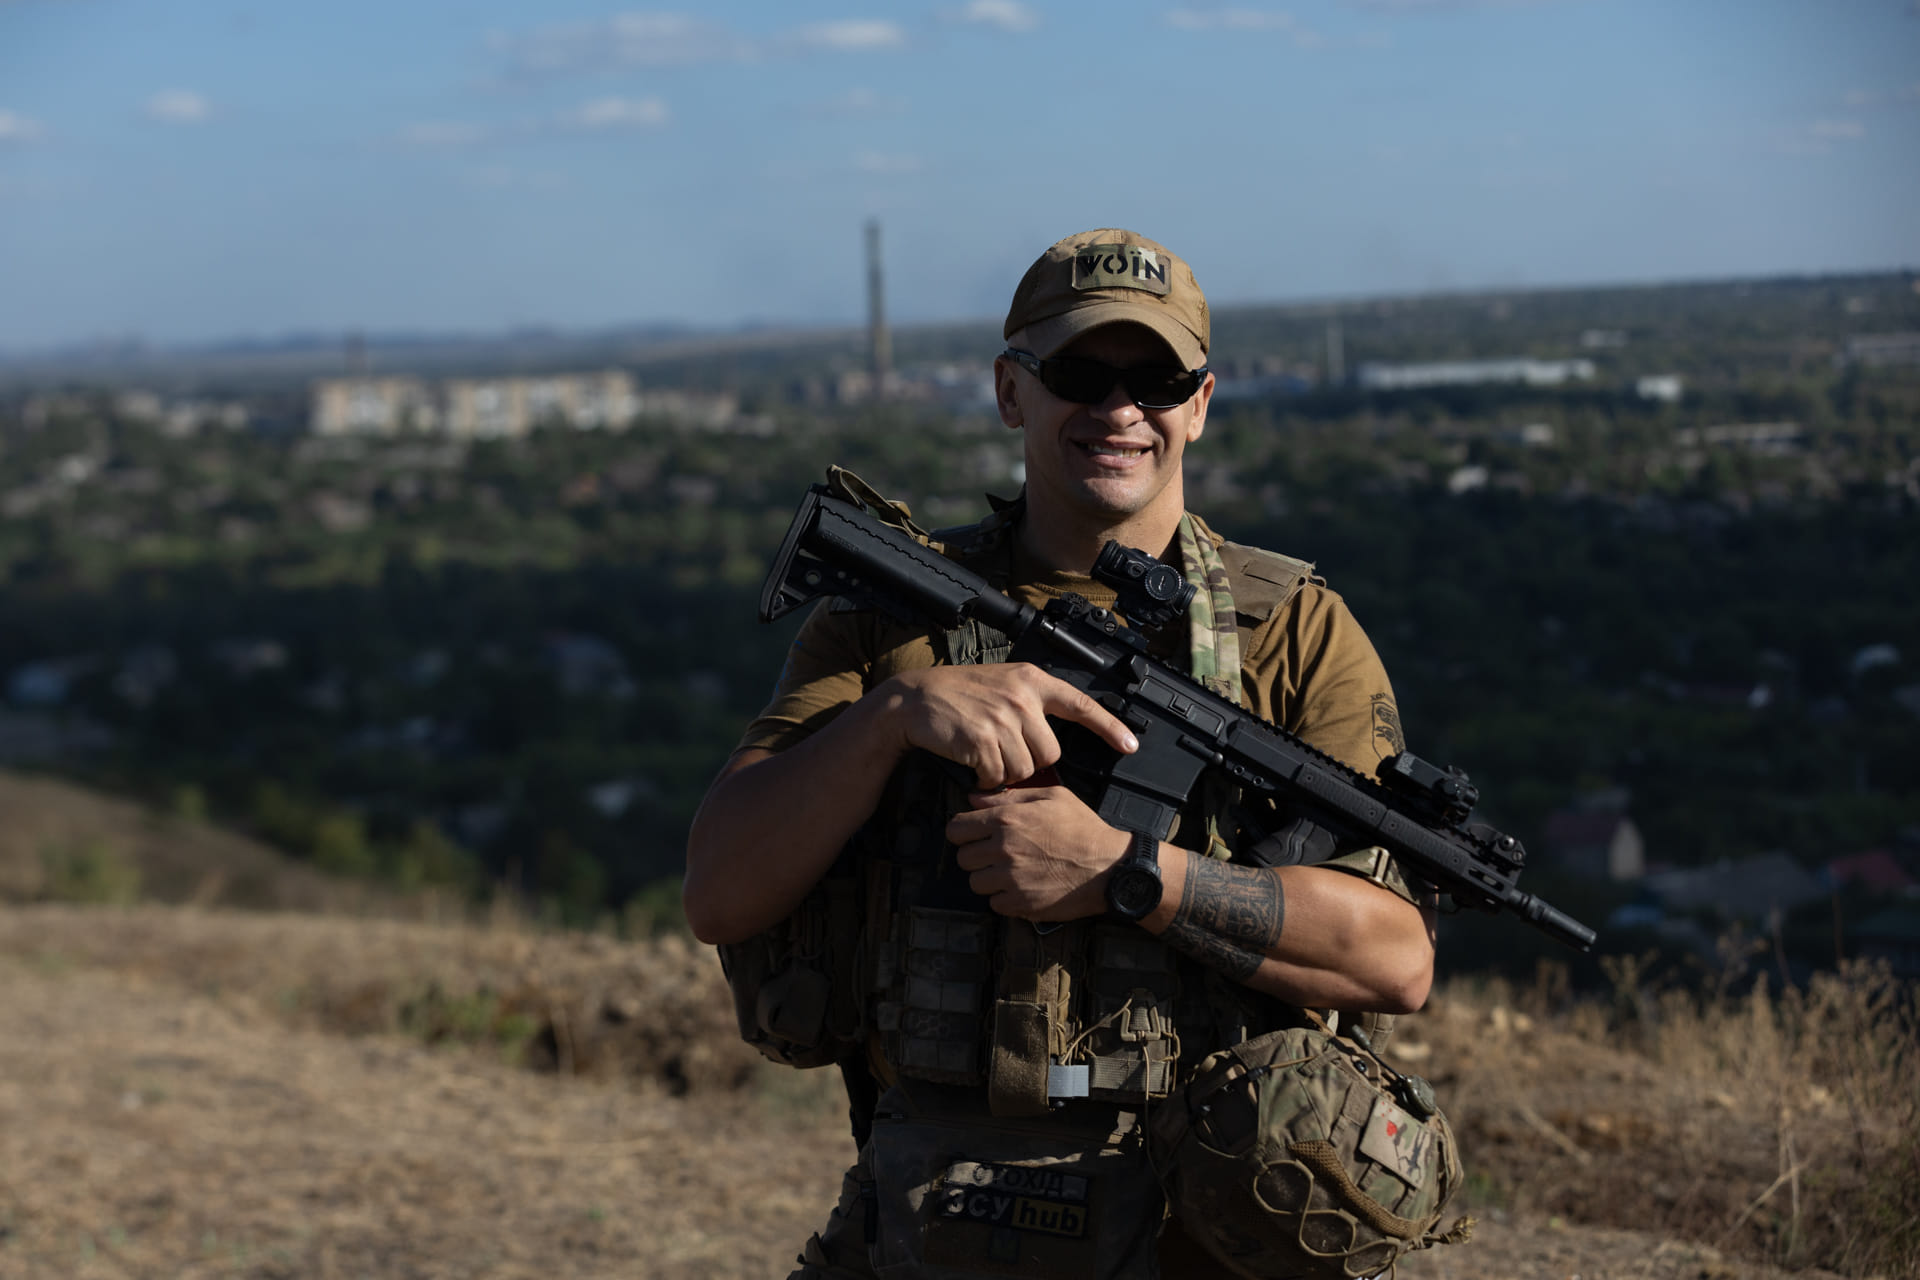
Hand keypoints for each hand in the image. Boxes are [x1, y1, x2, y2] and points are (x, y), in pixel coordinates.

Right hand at [879, 663, 1136, 789]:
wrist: (914, 699)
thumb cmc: (959, 696)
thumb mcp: (1002, 685)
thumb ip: (1030, 707)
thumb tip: (1052, 749)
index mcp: (1031, 680)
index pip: (1080, 703)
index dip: (1108, 726)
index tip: (1130, 745)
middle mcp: (1022, 696)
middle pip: (1050, 753)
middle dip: (1030, 762)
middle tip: (1004, 751)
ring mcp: (1002, 717)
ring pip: (1026, 769)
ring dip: (1007, 772)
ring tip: (985, 753)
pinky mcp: (983, 739)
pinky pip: (999, 777)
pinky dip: (986, 779)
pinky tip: (972, 762)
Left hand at [946, 785, 1131, 920]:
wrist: (1109, 868)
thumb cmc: (1083, 829)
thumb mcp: (1052, 797)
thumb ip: (1009, 796)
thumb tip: (974, 798)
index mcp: (1007, 820)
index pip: (956, 828)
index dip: (963, 831)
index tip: (973, 834)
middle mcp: (1003, 850)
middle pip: (963, 858)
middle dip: (976, 855)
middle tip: (995, 854)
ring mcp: (1011, 879)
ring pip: (976, 883)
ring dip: (988, 878)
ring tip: (1010, 872)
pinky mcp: (1021, 904)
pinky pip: (994, 903)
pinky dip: (1004, 898)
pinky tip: (1021, 887)